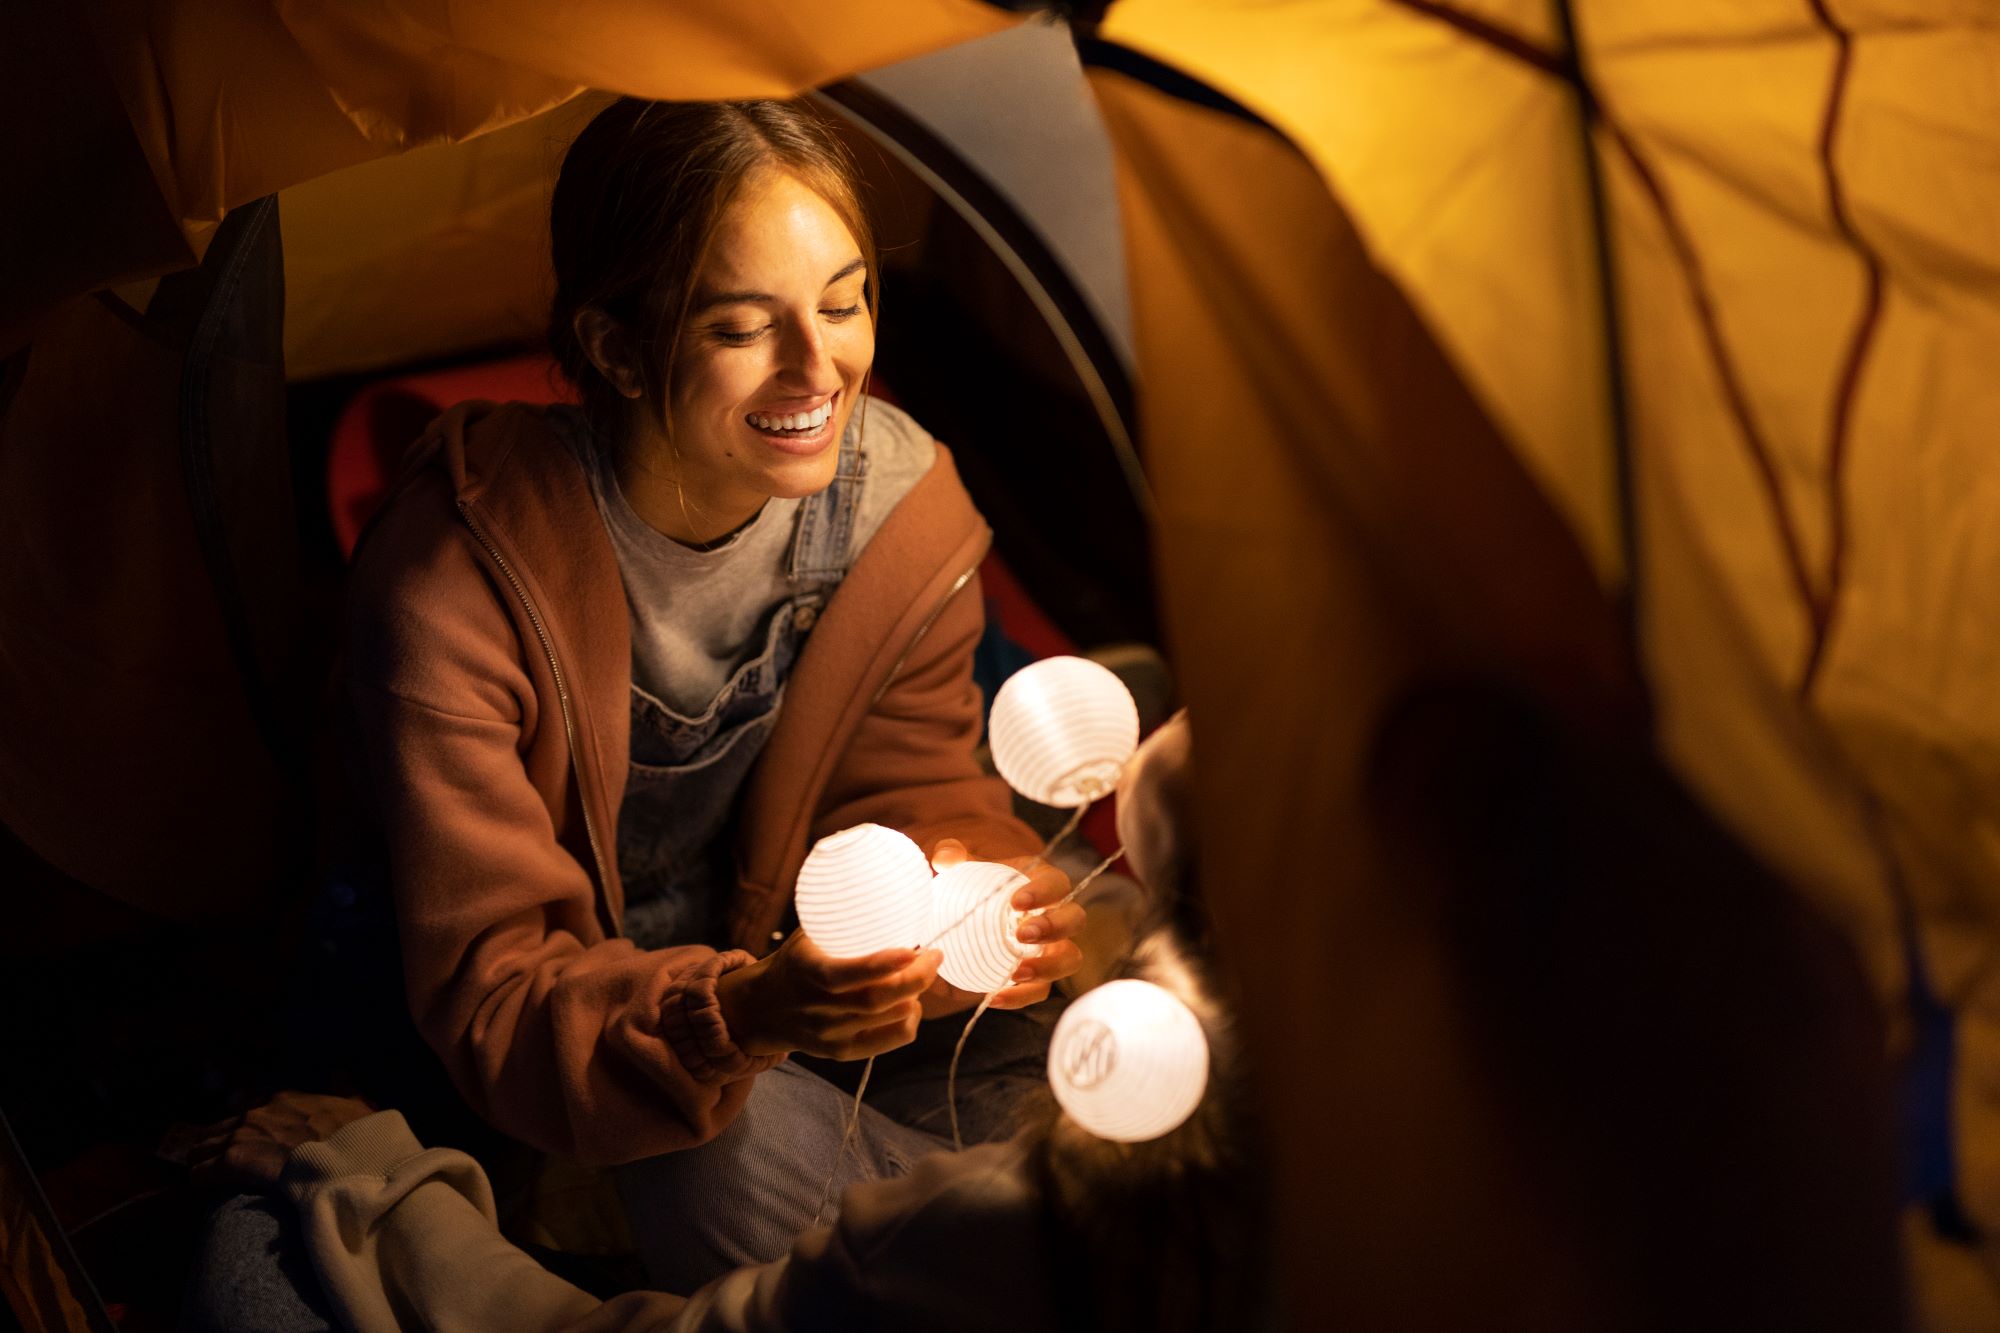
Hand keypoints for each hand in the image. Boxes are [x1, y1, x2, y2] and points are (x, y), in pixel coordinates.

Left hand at [180, 1091, 375, 1193]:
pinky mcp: (233, 1161)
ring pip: (202, 1147)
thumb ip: (344, 1087)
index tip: (248, 1141)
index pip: (247, 1106)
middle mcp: (258, 1111)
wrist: (344, 1163)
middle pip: (219, 1127)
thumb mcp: (357, 1104)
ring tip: (210, 1177)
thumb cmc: (353, 1138)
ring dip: (205, 1161)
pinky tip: (208, 1190)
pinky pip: (200, 1172)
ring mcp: (242, 1134)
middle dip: (217, 1144)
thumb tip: (341, 1072)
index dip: (245, 1126)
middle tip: (222, 1163)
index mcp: (284, 1098)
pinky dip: (202, 1180)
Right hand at [716, 931, 940, 1059]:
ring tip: (921, 973)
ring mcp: (830, 1035)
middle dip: (916, 977)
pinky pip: (890, 1041)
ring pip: (890, 1019)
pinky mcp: (841, 1053)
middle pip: (877, 1000)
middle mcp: (817, 1009)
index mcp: (806, 972)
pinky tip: (911, 1002)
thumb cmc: (796, 962)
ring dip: (915, 994)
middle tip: (934, 955)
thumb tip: (888, 885)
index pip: (844, 974)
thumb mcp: (806, 936)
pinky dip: (910, 1020)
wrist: (762, 1009)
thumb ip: (841, 919)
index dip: (882, 964)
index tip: (914, 948)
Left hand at [922, 839, 1083, 1014]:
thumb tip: (943, 859)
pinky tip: (994, 998)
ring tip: (1017, 973)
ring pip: (1070, 959)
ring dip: (1048, 968)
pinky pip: (1041, 991)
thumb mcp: (963, 869)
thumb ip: (952, 857)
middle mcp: (1056, 915)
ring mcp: (1052, 948)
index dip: (1044, 892)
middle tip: (1022, 934)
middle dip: (1054, 927)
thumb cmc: (976, 887)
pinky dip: (1021, 997)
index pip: (1057, 883)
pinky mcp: (1039, 977)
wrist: (970, 920)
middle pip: (1075, 920)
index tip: (1017, 902)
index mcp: (1042, 883)